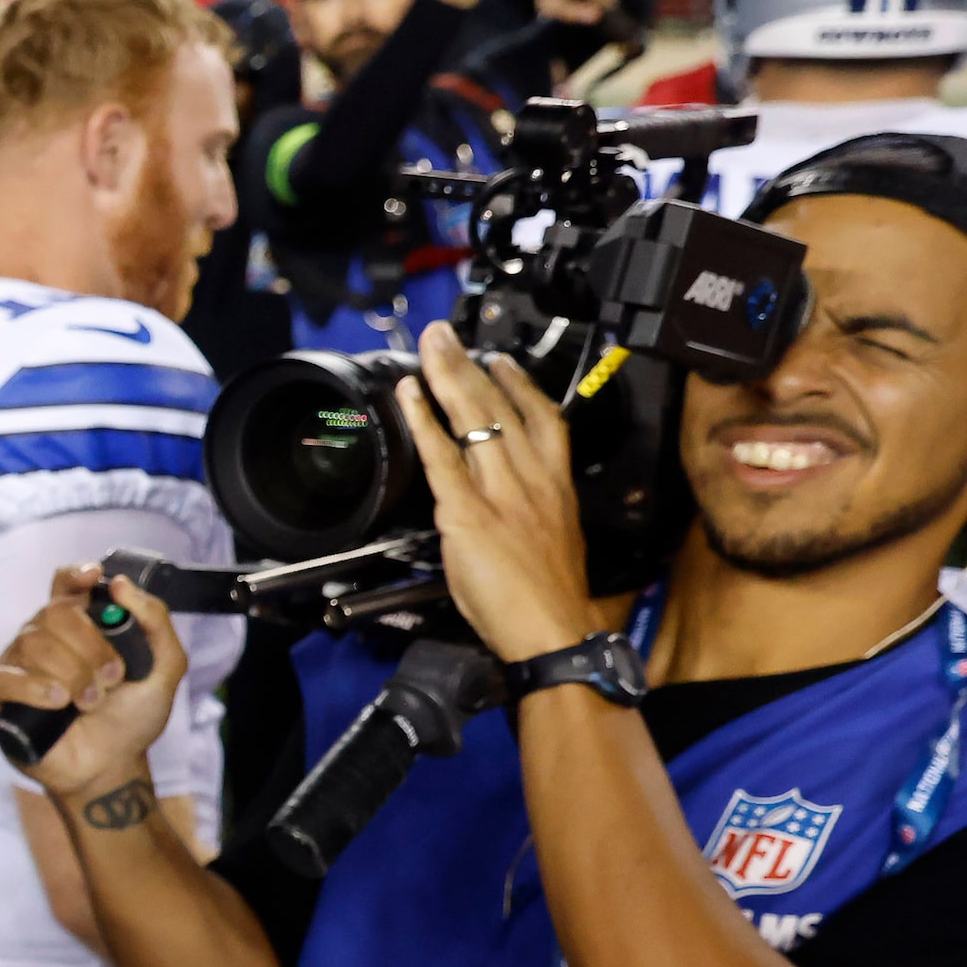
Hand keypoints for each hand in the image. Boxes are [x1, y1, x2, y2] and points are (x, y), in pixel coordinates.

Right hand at [0, 563, 188, 803]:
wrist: (113, 766)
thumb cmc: (132, 718)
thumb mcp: (165, 669)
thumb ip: (156, 622)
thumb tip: (119, 585)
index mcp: (78, 626)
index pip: (65, 585)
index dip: (75, 575)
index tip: (94, 578)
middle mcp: (43, 640)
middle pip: (51, 614)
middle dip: (88, 645)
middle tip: (111, 677)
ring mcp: (17, 668)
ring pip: (29, 644)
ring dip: (70, 672)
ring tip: (91, 703)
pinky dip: (30, 687)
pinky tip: (57, 702)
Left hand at [393, 320, 601, 662]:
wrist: (553, 631)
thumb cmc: (551, 597)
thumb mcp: (556, 538)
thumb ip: (533, 508)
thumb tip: (511, 497)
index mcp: (557, 483)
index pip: (543, 417)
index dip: (520, 383)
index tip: (501, 360)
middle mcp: (531, 477)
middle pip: (500, 405)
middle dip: (470, 363)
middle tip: (447, 335)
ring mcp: (499, 490)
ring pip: (472, 419)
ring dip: (445, 375)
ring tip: (429, 345)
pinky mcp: (467, 511)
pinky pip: (441, 456)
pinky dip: (423, 420)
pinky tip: (409, 394)